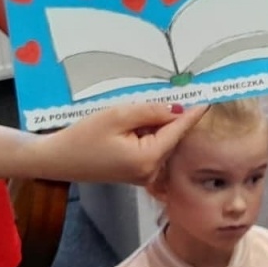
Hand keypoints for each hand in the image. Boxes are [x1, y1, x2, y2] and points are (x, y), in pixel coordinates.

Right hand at [38, 103, 204, 184]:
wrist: (57, 160)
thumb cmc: (83, 137)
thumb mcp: (118, 116)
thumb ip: (150, 111)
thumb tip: (176, 109)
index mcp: (148, 158)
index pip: (178, 130)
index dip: (193, 112)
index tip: (209, 98)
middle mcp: (151, 171)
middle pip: (172, 136)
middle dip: (173, 116)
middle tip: (179, 92)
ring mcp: (144, 174)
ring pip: (162, 141)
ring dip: (159, 124)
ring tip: (147, 108)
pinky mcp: (136, 172)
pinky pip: (152, 148)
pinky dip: (150, 133)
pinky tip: (137, 122)